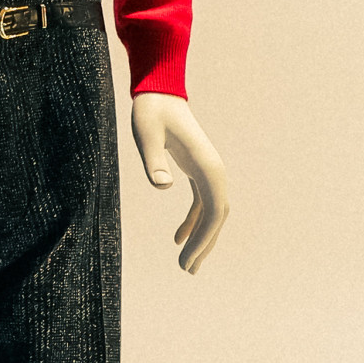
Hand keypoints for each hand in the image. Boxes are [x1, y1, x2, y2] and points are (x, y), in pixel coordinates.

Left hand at [129, 93, 230, 273]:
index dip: (203, 239)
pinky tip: (178, 239)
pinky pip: (201, 203)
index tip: (186, 260)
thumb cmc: (151, 112)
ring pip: (212, 213)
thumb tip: (163, 186)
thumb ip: (153, 159)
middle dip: (204, 245)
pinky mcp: (196, 170)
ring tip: (187, 265)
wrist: (159, 91)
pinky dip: (193, 223)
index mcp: (206, 166)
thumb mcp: (146, 133)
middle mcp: (214, 171)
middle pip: (217, 217)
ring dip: (202, 238)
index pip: (213, 211)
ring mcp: (207, 170)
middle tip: (187, 271)